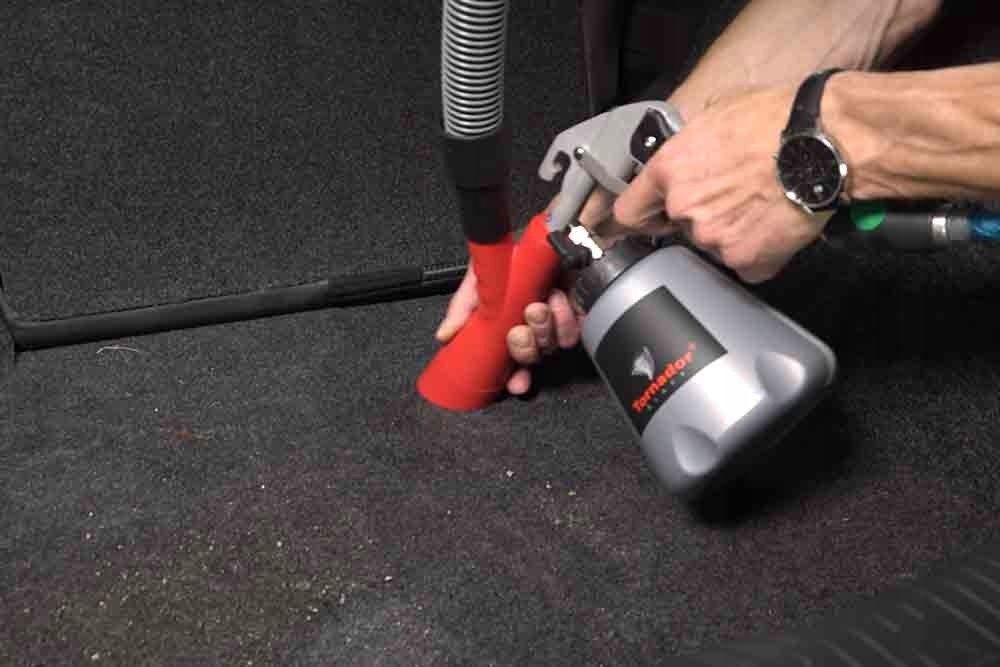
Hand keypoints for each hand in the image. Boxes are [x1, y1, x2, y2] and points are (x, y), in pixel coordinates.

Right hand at [435, 264, 581, 394]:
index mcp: (509, 326)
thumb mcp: (479, 278)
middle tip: (519, 329)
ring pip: (553, 346)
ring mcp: (557, 320)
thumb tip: (444, 336)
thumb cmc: (510, 255)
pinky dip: (565, 319)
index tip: (513, 382)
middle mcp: (534, 328)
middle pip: (532, 356)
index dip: (513, 376)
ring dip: (544, 330)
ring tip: (538, 306)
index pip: (511, 363)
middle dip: (525, 347)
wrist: (543, 234)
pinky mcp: (578, 311)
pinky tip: (557, 301)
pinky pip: (575, 329)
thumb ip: (462, 307)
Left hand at [613, 85, 830, 282]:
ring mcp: (713, 238)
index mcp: (668, 171)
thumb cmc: (774, 118)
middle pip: (680, 226)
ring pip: (714, 244)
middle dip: (701, 216)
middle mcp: (684, 208)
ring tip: (763, 204)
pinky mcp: (746, 259)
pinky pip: (746, 264)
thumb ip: (689, 145)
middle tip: (735, 195)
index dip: (640, 216)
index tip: (647, 219)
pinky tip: (776, 227)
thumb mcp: (716, 114)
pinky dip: (760, 252)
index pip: (628, 211)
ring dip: (732, 233)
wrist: (823, 142)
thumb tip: (689, 153)